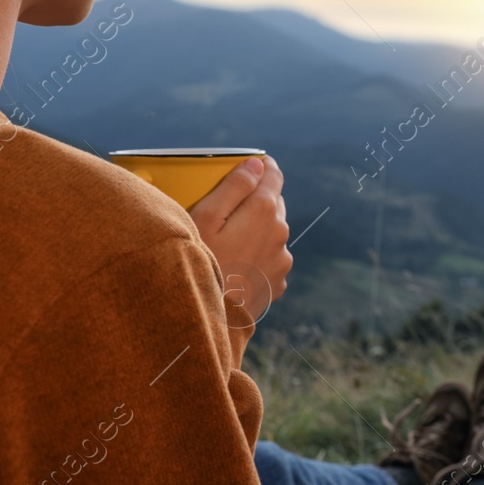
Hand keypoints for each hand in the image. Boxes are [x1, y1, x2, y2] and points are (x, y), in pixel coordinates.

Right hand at [188, 155, 290, 326]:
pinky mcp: (278, 282)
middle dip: (255, 201)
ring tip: (228, 242)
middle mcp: (281, 233)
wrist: (211, 320)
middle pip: (273, 203)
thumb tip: (256, 164)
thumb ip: (234, 186)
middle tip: (227, 209)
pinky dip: (257, 256)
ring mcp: (282, 260)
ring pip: (272, 232)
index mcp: (265, 211)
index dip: (261, 166)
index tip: (250, 165)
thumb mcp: (206, 217)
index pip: (273, 174)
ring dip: (257, 230)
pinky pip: (270, 259)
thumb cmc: (202, 264)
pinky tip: (235, 264)